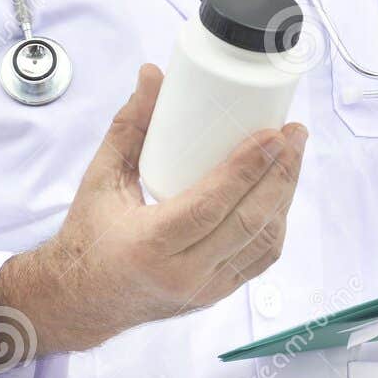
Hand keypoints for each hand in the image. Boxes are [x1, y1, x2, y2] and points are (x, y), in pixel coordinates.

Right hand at [0, 64, 306, 365]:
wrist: (84, 301)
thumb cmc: (89, 237)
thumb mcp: (101, 178)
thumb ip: (129, 125)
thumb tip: (153, 76)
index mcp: (148, 246)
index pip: (211, 205)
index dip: (247, 168)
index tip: (273, 134)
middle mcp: (182, 275)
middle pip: (249, 222)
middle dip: (281, 173)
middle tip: (294, 134)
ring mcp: (204, 289)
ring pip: (263, 241)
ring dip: (285, 195)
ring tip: (293, 155)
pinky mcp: (217, 294)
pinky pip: (260, 259)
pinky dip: (276, 222)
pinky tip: (281, 191)